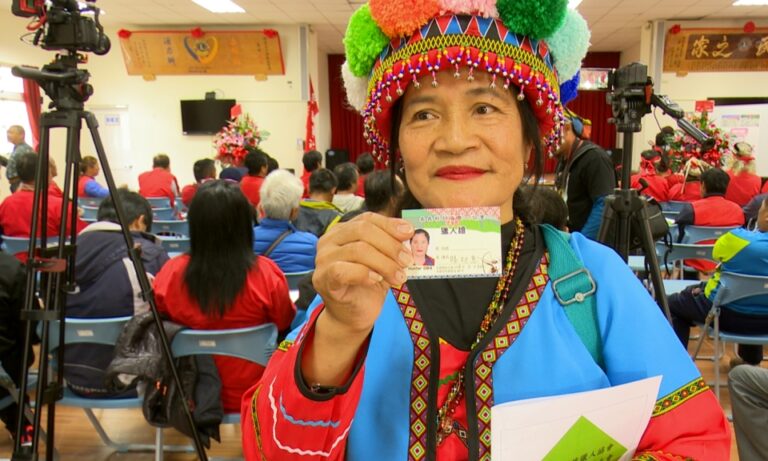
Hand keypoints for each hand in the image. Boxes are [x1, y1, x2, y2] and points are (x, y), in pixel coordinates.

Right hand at [312, 212, 413, 334]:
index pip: (367, 219)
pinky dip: (364, 273)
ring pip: (358, 250)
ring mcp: (323, 260)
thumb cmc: (367, 286)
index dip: (390, 224)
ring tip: (399, 277)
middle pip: (362, 230)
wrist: (353, 316)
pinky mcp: (323, 279)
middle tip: (407, 260)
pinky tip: (377, 280)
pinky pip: (343, 270)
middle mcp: (329, 241)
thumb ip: (391, 245)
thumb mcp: (383, 261)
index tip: (409, 233)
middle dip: (390, 245)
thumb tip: (409, 232)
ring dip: (384, 263)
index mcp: (342, 231)